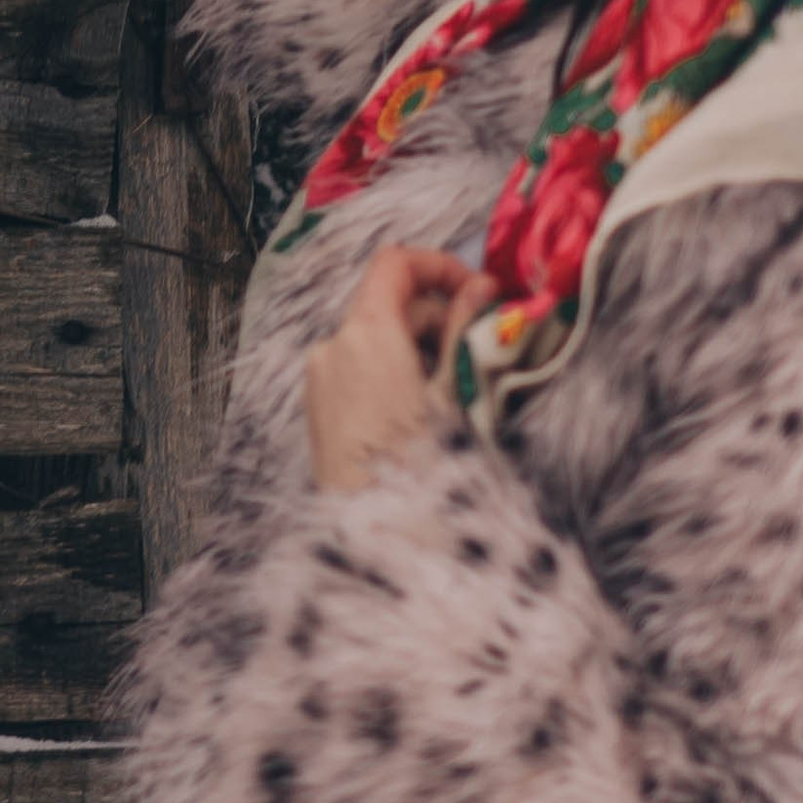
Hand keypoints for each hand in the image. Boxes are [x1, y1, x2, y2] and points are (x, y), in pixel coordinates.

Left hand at [304, 247, 497, 494]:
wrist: (377, 539)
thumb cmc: (422, 466)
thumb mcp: (455, 391)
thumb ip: (465, 328)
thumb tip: (482, 285)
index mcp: (365, 333)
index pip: (395, 263)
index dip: (440, 265)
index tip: (477, 291)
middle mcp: (332, 347)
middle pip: (388, 304)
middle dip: (438, 318)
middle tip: (482, 350)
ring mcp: (320, 381)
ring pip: (376, 339)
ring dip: (420, 348)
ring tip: (456, 390)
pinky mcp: (319, 411)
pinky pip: (359, 371)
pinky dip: (394, 372)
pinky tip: (424, 413)